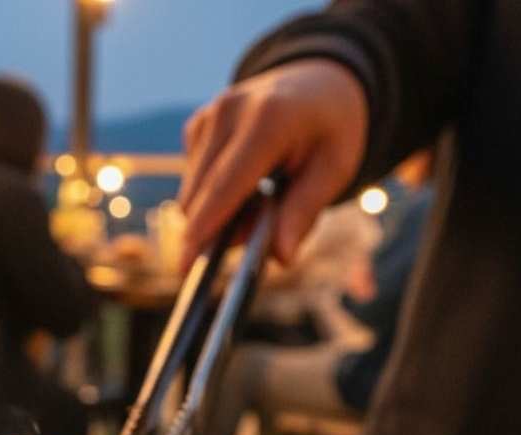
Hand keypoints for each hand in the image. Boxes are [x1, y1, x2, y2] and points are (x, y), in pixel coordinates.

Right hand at [178, 59, 368, 265]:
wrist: (319, 81)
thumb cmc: (331, 129)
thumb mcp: (335, 168)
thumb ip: (304, 212)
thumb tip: (281, 257)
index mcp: (267, 120)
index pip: (224, 187)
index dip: (204, 229)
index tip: (186, 266)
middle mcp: (229, 112)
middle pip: (199, 196)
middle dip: (213, 230)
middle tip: (252, 236)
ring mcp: (208, 115)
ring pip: (191, 192)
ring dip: (214, 213)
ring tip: (259, 200)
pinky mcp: (197, 123)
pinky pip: (192, 178)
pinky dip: (212, 192)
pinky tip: (244, 179)